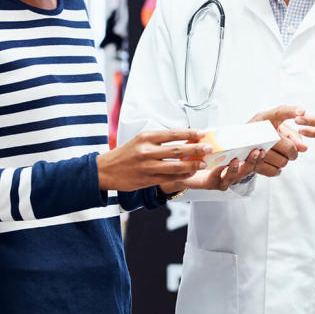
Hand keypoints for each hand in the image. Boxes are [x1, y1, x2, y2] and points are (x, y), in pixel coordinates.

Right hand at [97, 129, 211, 191]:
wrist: (106, 170)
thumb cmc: (125, 153)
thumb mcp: (140, 140)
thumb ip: (159, 140)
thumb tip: (183, 139)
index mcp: (146, 137)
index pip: (172, 134)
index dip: (190, 133)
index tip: (203, 133)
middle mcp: (147, 151)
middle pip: (177, 150)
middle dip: (196, 149)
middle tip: (209, 148)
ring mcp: (147, 167)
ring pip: (175, 166)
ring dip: (192, 165)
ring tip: (203, 163)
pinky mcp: (147, 180)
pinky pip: (169, 178)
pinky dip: (181, 176)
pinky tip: (190, 174)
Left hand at [160, 148, 264, 193]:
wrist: (184, 172)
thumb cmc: (200, 159)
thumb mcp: (211, 146)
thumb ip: (219, 138)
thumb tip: (226, 128)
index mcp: (236, 165)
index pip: (251, 163)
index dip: (259, 158)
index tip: (263, 149)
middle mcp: (232, 174)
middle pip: (247, 171)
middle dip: (253, 161)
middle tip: (256, 152)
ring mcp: (223, 180)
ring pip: (234, 177)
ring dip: (236, 168)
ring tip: (236, 160)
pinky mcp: (211, 184)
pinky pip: (217, 180)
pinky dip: (218, 172)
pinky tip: (219, 166)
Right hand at [249, 105, 307, 177]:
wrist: (242, 144)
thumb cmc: (265, 134)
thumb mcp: (278, 128)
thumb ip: (293, 135)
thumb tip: (303, 148)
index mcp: (264, 118)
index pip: (280, 112)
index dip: (292, 112)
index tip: (302, 112)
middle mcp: (256, 131)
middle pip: (288, 147)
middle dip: (293, 152)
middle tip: (288, 150)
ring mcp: (252, 148)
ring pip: (283, 161)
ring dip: (283, 160)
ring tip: (275, 154)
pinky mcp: (250, 163)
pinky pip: (274, 171)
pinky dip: (276, 169)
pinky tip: (271, 161)